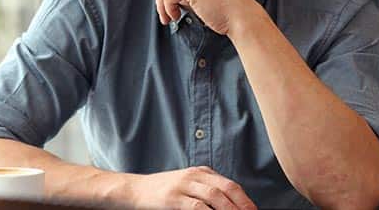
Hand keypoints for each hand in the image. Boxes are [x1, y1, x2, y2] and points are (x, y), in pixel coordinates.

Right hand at [128, 166, 256, 209]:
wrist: (134, 189)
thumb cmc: (162, 191)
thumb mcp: (186, 185)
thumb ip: (205, 190)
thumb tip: (228, 205)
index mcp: (201, 172)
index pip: (230, 185)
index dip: (245, 199)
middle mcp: (194, 176)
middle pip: (226, 188)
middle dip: (242, 204)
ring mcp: (183, 185)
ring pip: (214, 195)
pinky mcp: (172, 198)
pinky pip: (196, 207)